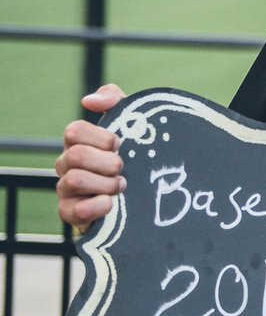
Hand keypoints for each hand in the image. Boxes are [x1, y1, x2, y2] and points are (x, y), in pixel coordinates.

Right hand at [54, 84, 127, 229]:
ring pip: (73, 180)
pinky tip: (111, 204)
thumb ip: (113, 101)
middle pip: (74, 155)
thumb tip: (88, 101)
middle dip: (107, 162)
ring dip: (105, 183)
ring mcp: (66, 191)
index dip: (100, 137)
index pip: (73, 131)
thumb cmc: (135, 155)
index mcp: (79, 143)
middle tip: (123, 168)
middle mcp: (67, 165)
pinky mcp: (72, 214)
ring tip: (121, 186)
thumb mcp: (132, 123)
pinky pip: (72, 211)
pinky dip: (96, 206)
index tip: (119, 144)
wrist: (150, 197)